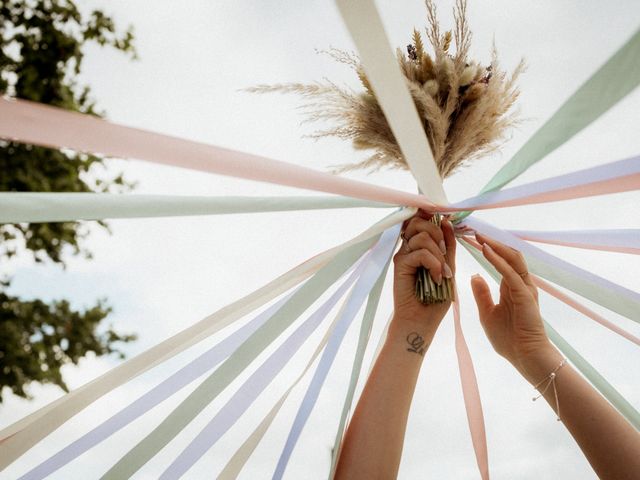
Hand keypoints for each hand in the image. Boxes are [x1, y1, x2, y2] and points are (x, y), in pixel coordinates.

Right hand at [391, 211, 455, 334]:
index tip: (445, 221)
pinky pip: (420, 252)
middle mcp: (409, 248)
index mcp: (420, 246)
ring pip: (422, 235)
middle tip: (443, 253)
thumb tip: (447, 222)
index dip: (431, 216)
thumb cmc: (435, 298)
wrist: (421, 321)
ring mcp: (403, 255)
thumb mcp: (448, 267)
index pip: (422, 220)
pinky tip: (436, 278)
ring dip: (438, 254)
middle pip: (419, 221)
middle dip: (437, 233)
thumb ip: (447, 246)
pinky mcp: (400, 264)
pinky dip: (433, 264)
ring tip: (441, 272)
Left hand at [470, 233, 554, 379]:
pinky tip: (485, 250)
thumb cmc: (508, 340)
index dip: (487, 249)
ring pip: (512, 258)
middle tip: (473, 230)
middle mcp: (519, 284)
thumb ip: (481, 294)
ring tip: (478, 235)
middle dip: (491, 241)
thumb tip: (474, 275)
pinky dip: (497, 259)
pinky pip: (510, 272)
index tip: (470, 239)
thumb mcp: (487, 314)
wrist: (524, 357)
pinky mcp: (525, 293)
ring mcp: (524, 287)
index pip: (500, 261)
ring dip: (495, 245)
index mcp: (510, 288)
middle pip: (507, 255)